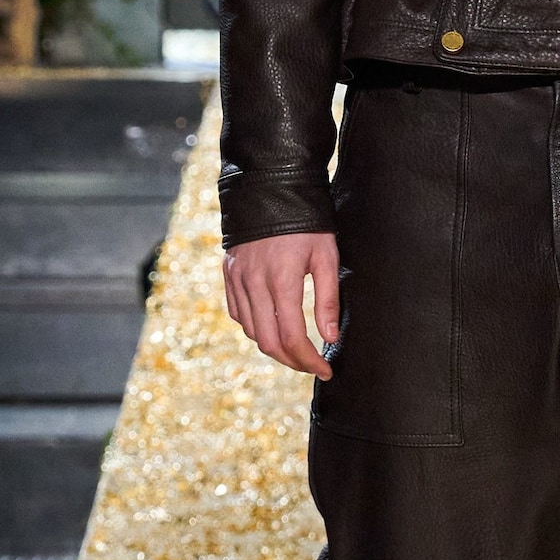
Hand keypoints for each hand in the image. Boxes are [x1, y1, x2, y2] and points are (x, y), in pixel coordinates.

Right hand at [223, 231, 339, 378]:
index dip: (310, 361)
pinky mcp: (229, 274)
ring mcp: (237, 279)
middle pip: (269, 343)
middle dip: (292, 362)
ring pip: (252, 332)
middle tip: (312, 365)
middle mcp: (254, 283)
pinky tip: (272, 327)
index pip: (293, 337)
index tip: (326, 370)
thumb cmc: (306, 222)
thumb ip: (328, 299)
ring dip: (274, 347)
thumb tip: (329, 338)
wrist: (270, 189)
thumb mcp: (326, 256)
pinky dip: (255, 328)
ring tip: (297, 349)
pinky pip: (238, 314)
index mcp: (282, 280)